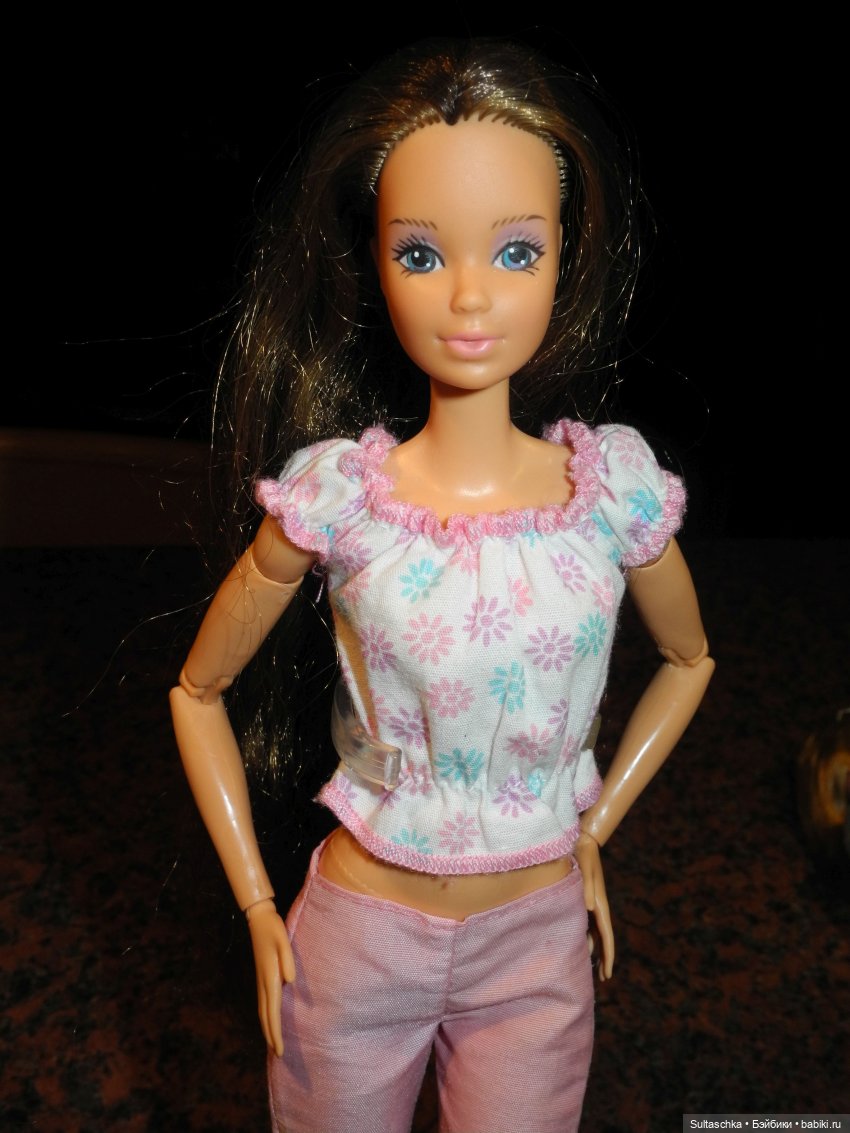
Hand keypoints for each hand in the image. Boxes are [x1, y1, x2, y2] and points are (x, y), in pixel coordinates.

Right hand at [246, 901, 295, 1056]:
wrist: (259, 919)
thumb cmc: (274, 929)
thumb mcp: (283, 940)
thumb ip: (288, 959)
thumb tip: (290, 980)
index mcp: (270, 976)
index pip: (273, 1011)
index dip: (276, 1031)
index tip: (279, 1049)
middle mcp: (263, 982)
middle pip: (266, 1015)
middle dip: (271, 1035)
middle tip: (278, 1054)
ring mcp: (261, 979)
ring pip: (262, 1010)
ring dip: (267, 1027)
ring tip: (272, 1043)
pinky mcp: (262, 976)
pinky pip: (263, 1002)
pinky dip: (265, 1015)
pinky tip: (269, 1019)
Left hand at [574, 832, 613, 980]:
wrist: (582, 842)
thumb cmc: (583, 856)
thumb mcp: (584, 870)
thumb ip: (586, 887)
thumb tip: (587, 907)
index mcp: (599, 904)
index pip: (607, 936)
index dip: (608, 956)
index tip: (608, 974)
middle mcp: (597, 907)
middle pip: (603, 939)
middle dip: (604, 958)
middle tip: (602, 978)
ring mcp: (592, 904)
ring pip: (595, 933)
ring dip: (594, 949)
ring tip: (590, 967)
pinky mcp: (584, 899)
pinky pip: (586, 923)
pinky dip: (586, 936)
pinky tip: (578, 943)